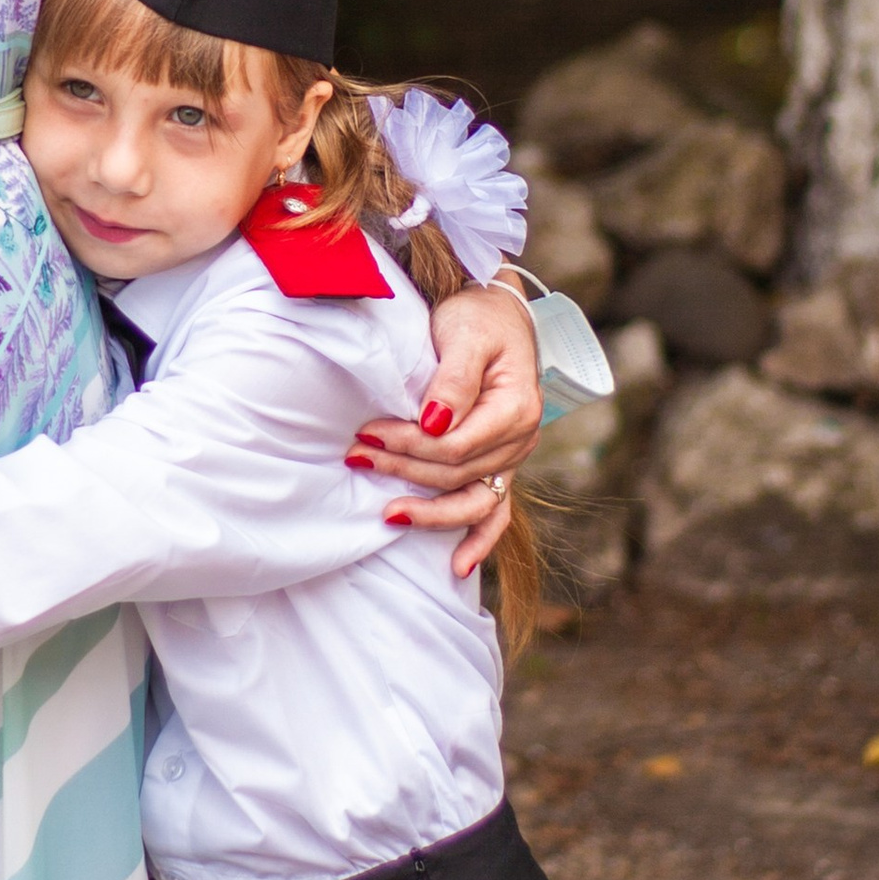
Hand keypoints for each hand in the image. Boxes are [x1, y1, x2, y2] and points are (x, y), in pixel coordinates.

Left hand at [350, 280, 543, 579]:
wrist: (496, 313)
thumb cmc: (478, 318)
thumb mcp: (466, 335)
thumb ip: (453, 381)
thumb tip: (432, 423)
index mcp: (517, 408)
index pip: (455, 446)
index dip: (409, 445)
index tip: (367, 432)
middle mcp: (521, 439)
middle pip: (456, 473)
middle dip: (403, 468)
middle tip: (356, 454)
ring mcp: (512, 457)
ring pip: (470, 499)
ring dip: (428, 510)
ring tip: (387, 513)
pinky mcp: (499, 465)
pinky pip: (494, 512)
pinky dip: (479, 540)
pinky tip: (458, 567)